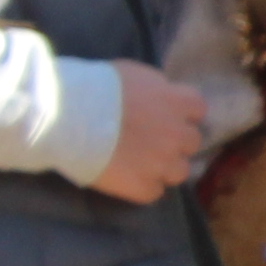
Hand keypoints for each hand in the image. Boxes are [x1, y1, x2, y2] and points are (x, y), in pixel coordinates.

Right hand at [91, 62, 210, 204]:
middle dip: (174, 141)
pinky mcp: (144, 187)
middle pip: (191, 142)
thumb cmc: (95, 87)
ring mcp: (163, 163)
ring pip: (179, 171)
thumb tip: (161, 97)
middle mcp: (177, 134)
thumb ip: (155, 89)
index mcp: (176, 102)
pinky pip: (154, 192)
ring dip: (164, 167)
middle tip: (150, 140)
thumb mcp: (133, 74)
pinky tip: (124, 177)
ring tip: (139, 164)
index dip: (181, 114)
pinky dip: (142, 186)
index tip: (165, 115)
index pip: (198, 109)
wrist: (67, 116)